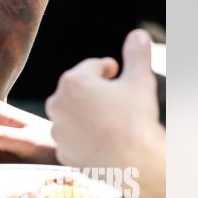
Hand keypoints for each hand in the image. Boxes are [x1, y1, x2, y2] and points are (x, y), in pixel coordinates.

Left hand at [45, 29, 163, 169]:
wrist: (135, 164)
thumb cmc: (136, 120)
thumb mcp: (140, 81)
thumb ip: (136, 54)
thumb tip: (139, 33)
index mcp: (73, 81)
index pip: (92, 67)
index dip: (108, 69)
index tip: (117, 73)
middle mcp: (57, 103)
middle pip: (79, 90)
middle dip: (96, 91)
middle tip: (116, 98)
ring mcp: (58, 129)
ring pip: (74, 115)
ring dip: (88, 114)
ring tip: (111, 122)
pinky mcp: (63, 152)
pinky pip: (73, 138)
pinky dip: (85, 137)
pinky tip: (103, 141)